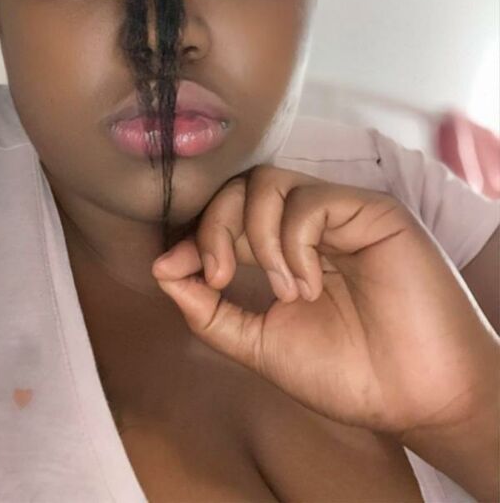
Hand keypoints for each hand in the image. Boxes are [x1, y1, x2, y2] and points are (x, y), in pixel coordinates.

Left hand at [151, 165, 498, 437]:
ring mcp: (339, 213)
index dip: (193, 233)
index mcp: (282, 249)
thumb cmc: (347, 373)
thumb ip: (211, 312)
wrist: (415, 396)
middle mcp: (308, 224)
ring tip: (284, 292)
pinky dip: (294, 243)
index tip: (171, 267)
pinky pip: (309, 201)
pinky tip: (310, 285)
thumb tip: (163, 271)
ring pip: (268, 182)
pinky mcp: (370, 210)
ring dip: (257, 238)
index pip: (226, 214)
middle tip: (216, 277)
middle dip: (214, 227)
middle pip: (240, 188)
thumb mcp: (262, 344)